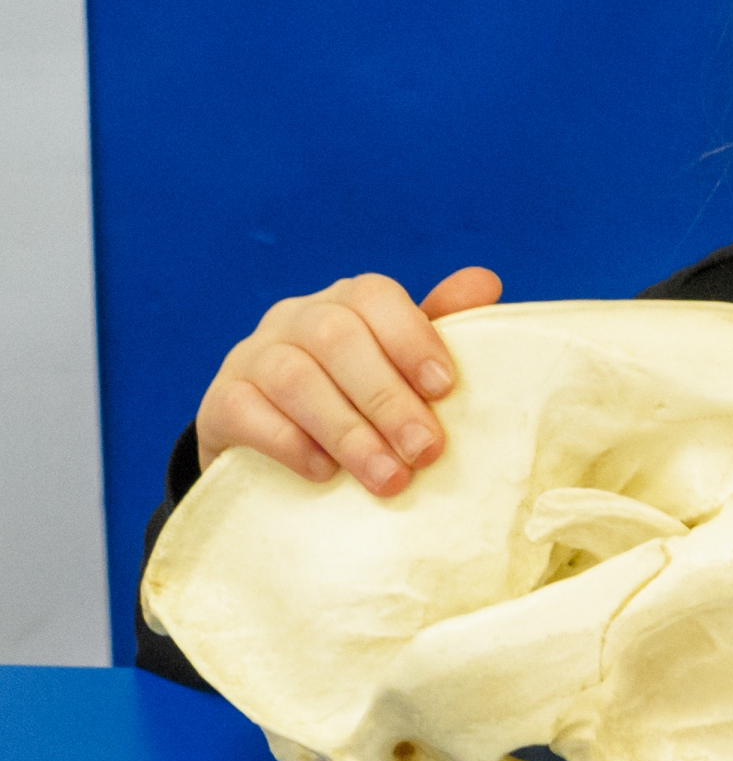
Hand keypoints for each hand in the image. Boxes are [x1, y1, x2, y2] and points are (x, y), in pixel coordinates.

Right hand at [194, 268, 502, 494]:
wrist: (277, 455)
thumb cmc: (362, 404)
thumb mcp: (403, 371)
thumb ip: (442, 329)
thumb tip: (486, 282)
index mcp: (347, 303)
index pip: (374, 297)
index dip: (412, 338)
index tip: (445, 389)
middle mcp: (295, 318)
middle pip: (336, 337)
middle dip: (387, 398)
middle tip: (426, 451)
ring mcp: (251, 357)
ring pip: (293, 377)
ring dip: (347, 430)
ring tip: (387, 478)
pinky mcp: (218, 403)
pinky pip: (245, 412)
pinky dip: (290, 443)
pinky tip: (325, 474)